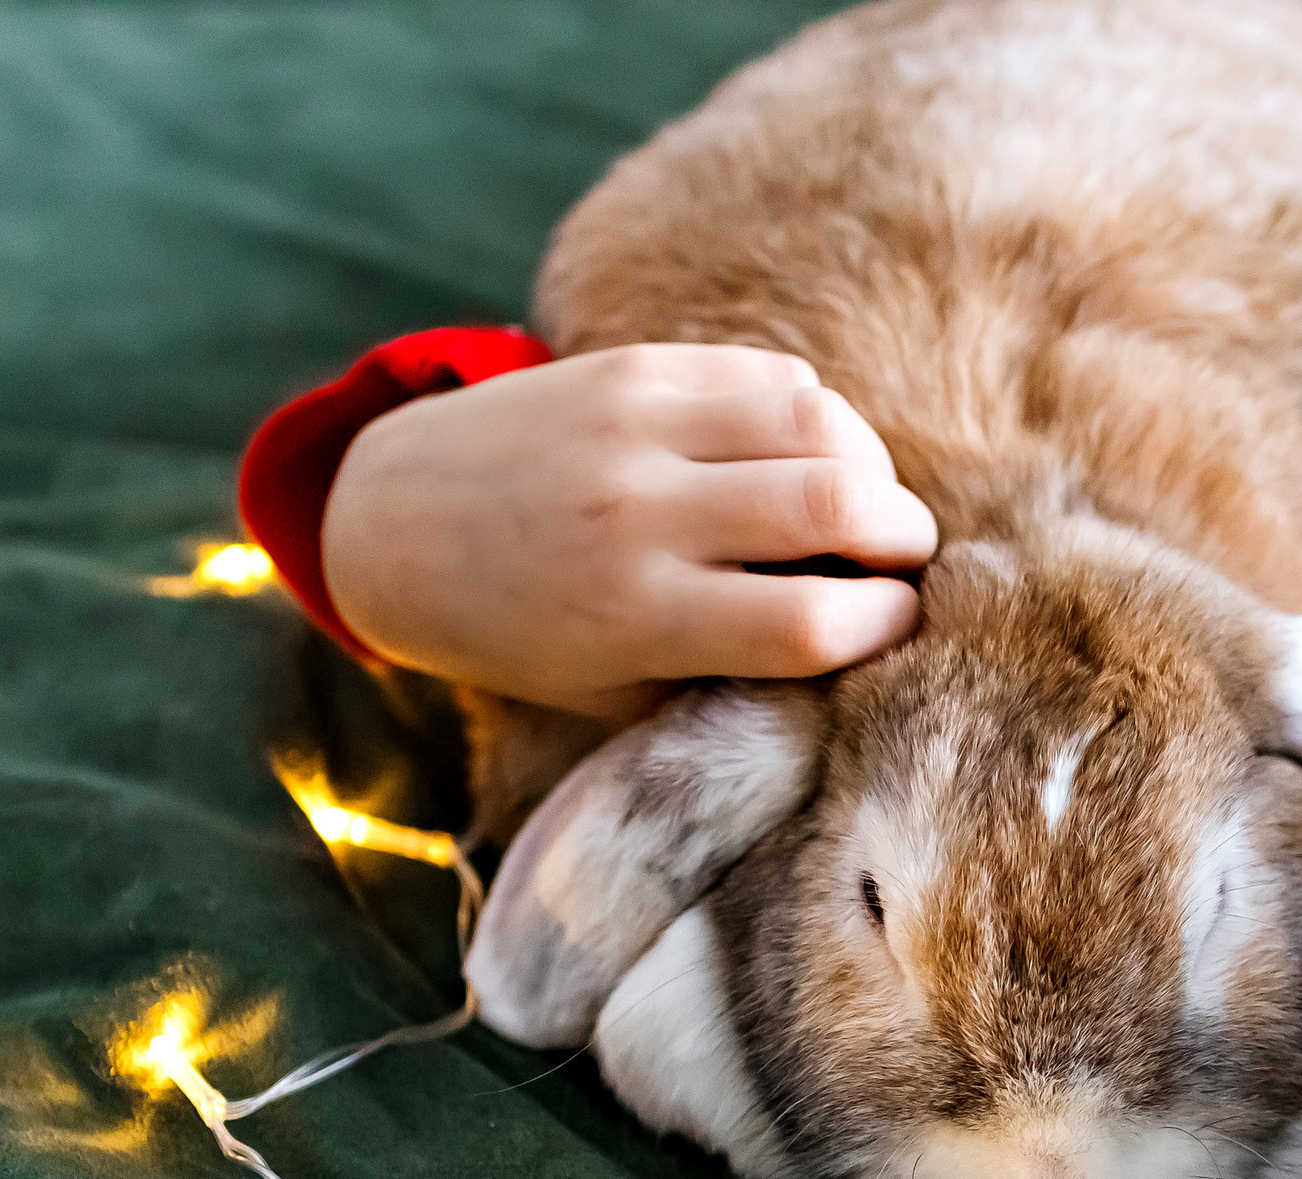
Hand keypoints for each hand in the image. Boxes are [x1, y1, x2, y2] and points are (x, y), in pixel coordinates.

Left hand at [322, 343, 934, 718]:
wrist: (396, 525)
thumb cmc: (524, 636)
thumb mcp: (615, 691)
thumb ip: (729, 675)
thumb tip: (860, 641)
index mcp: (637, 615)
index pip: (813, 621)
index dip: (886, 624)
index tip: (896, 624)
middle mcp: (640, 514)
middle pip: (837, 505)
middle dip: (905, 535)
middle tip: (905, 557)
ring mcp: (636, 425)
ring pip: (822, 418)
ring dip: (871, 466)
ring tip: (863, 501)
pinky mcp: (634, 365)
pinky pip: (774, 374)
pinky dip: (814, 418)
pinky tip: (799, 455)